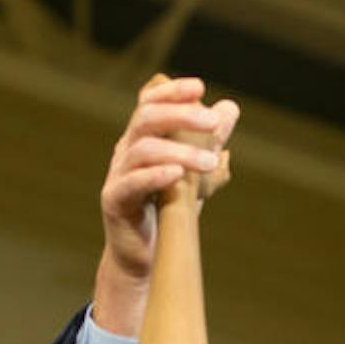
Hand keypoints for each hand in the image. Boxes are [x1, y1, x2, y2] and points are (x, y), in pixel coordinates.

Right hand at [95, 74, 239, 333]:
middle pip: (146, 118)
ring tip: (210, 162)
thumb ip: (209, 141)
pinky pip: (130, 183)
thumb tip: (231, 108)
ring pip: (143, 149)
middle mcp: (126, 150)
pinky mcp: (113, 201)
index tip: (200, 88)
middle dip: (181, 115)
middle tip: (213, 123)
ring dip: (180, 152)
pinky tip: (177, 175)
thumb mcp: (194, 172)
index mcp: (143, 138)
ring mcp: (117, 174)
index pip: (150, 102)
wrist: (144, 255)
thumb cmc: (167, 209)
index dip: (172, 92)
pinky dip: (155, 176)